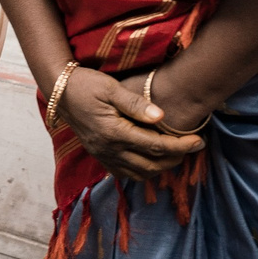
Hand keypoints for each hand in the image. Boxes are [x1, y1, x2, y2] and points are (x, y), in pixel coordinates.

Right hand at [62, 66, 208, 180]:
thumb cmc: (85, 84)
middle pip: (152, 165)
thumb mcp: (111, 88)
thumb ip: (136, 104)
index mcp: (114, 132)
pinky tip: (152, 158)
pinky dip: (143, 170)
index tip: (199, 141)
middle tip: (192, 146)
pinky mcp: (99, 156)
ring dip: (161, 167)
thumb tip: (161, 116)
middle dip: (176, 158)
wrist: (59, 91)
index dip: (181, 146)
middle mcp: (109, 150)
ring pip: (140, 174)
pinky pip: (125, 173)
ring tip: (175, 152)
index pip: (156, 146)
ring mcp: (103, 156)